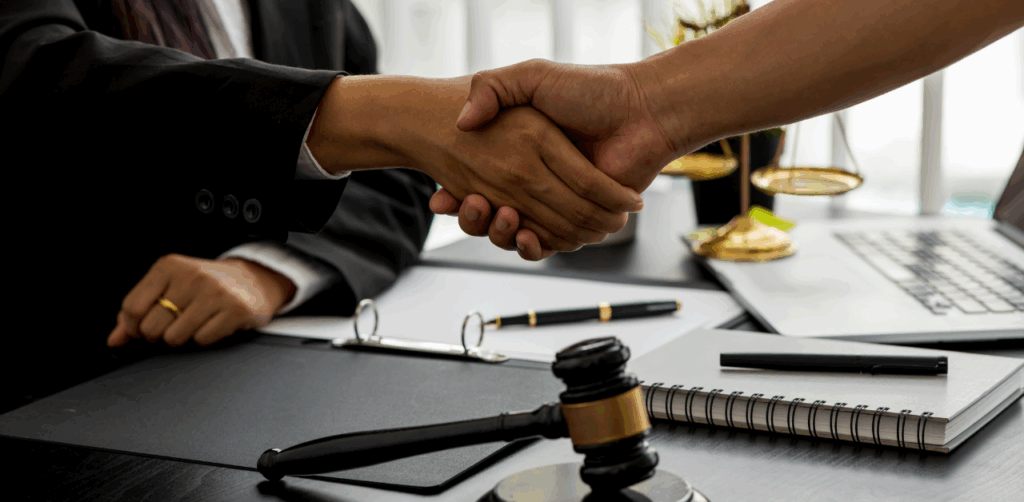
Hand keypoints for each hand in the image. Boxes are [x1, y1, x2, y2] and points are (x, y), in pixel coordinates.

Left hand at [107, 255, 296, 347]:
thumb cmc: (207, 286)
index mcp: (169, 266)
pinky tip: (213, 323)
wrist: (254, 280)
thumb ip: (139, 311)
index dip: (133, 326)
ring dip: (182, 337)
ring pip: (175, 337)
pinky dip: (205, 338)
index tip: (142, 327)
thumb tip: (115, 339)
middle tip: (174, 324)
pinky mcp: (235, 309)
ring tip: (194, 323)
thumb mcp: (170, 287)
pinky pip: (202, 340)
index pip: (132, 307)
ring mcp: (214, 292)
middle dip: (158, 334)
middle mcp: (191, 276)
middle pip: (151, 326)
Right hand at [307, 75, 642, 252]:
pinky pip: (548, 244)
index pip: (475, 182)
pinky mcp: (578, 221)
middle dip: (474, 218)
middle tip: (472, 202)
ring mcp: (555, 202)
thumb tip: (463, 120)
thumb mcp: (534, 77)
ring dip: (501, 233)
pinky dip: (535, 246)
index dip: (455, 196)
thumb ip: (494, 87)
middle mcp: (533, 180)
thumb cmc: (591, 89)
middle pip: (489, 214)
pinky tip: (526, 234)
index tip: (440, 199)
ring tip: (502, 215)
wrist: (642, 110)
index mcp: (519, 152)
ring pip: (514, 234)